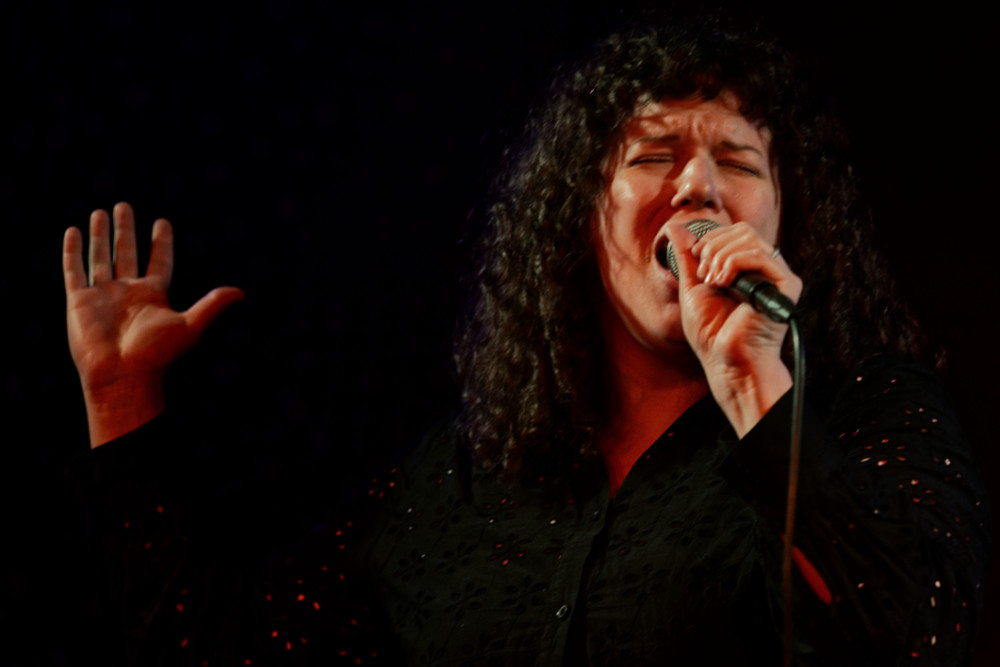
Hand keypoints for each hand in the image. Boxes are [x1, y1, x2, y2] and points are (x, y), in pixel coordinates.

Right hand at [63, 202, 244, 447]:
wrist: (123, 375)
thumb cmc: (158, 355)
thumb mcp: (191, 326)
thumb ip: (213, 306)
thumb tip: (242, 293)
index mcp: (154, 295)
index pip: (159, 261)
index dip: (161, 242)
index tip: (162, 222)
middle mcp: (128, 292)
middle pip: (127, 253)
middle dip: (126, 231)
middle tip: (124, 206)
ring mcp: (103, 295)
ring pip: (101, 257)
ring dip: (101, 236)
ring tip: (101, 211)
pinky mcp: (79, 301)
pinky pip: (75, 270)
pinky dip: (73, 251)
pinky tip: (74, 231)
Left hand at [665, 221, 801, 435]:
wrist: (725, 361)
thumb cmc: (711, 332)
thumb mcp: (693, 286)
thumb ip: (688, 256)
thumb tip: (674, 226)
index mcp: (749, 269)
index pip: (736, 233)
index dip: (712, 239)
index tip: (696, 260)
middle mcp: (766, 270)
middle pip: (743, 231)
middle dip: (714, 246)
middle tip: (703, 274)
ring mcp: (778, 277)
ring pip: (750, 239)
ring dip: (721, 256)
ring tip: (712, 281)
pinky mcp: (786, 286)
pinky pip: (761, 256)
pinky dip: (735, 262)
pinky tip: (723, 282)